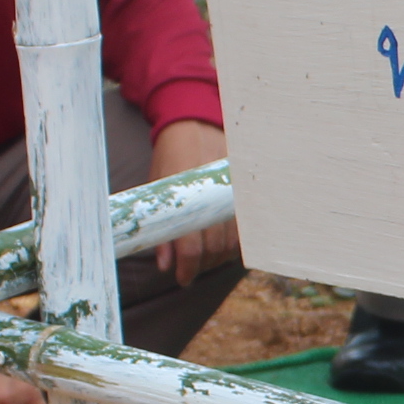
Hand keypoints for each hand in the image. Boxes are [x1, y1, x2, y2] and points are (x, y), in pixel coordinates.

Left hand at [148, 119, 242, 283]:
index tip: (182, 278)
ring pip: (232, 243)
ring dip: (218, 257)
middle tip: (190, 270)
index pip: (193, 247)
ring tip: (204, 257)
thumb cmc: (170, 158)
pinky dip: (234, 243)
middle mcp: (213, 197)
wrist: (194, 125)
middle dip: (202, 265)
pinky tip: (222, 244)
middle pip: (215, 249)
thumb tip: (164, 264)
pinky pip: (245, 230)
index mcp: (187, 197)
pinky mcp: (244, 194)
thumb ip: (160, 229)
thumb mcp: (157, 190)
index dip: (187, 269)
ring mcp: (232, 195)